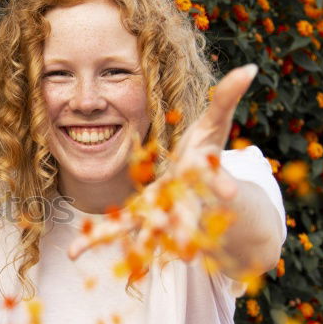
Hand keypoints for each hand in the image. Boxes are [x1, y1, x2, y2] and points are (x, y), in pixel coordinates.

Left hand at [67, 64, 259, 264]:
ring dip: (131, 243)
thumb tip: (249, 66)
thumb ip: (227, 97)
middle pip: (185, 217)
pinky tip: (73, 253)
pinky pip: (113, 228)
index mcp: (199, 175)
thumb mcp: (215, 123)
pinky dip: (93, 240)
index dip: (221, 183)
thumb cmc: (205, 152)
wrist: (195, 189)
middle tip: (186, 253)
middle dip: (185, 231)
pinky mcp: (136, 217)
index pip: (213, 178)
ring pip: (143, 230)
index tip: (229, 193)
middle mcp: (181, 200)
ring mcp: (157, 212)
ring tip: (126, 257)